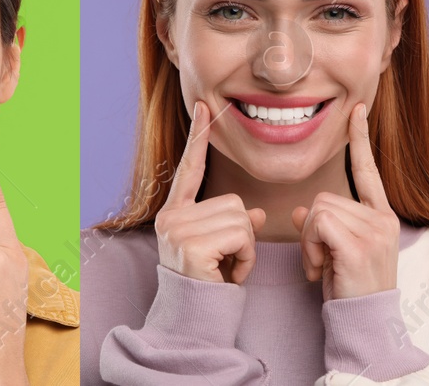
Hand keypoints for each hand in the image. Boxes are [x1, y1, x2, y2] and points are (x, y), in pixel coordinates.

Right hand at [155, 101, 265, 283]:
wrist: (194, 322)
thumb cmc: (209, 286)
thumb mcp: (223, 249)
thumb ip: (234, 225)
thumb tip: (258, 213)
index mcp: (175, 214)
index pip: (190, 169)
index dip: (198, 138)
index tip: (204, 107)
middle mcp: (171, 217)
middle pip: (233, 201)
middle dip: (242, 233)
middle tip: (226, 261)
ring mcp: (178, 230)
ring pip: (242, 217)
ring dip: (246, 247)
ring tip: (228, 269)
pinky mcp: (192, 245)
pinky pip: (242, 236)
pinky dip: (246, 258)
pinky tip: (230, 275)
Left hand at [290, 102, 399, 299]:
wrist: (364, 324)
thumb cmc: (349, 289)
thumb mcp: (334, 252)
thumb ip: (323, 225)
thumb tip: (300, 210)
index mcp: (381, 216)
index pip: (368, 170)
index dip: (361, 139)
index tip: (357, 109)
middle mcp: (383, 219)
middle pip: (325, 196)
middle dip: (311, 229)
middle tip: (321, 261)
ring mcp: (375, 231)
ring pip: (318, 209)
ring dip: (309, 241)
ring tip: (322, 267)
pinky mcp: (360, 244)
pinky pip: (317, 223)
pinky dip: (310, 246)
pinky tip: (320, 270)